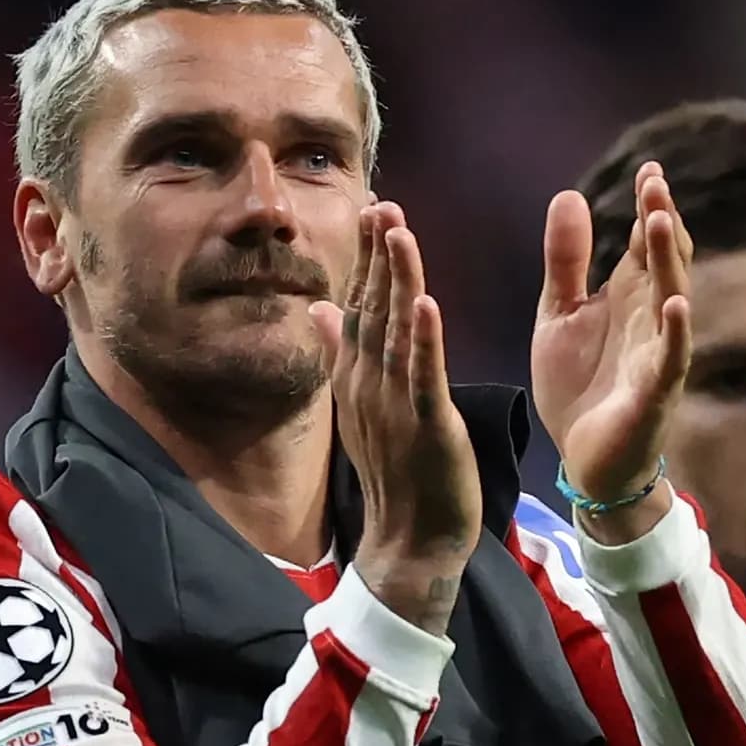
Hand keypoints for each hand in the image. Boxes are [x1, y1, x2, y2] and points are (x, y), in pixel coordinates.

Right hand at [310, 203, 481, 634]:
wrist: (410, 542)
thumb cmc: (397, 473)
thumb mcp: (362, 407)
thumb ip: (342, 354)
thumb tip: (320, 308)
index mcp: (358, 376)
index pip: (359, 305)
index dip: (367, 257)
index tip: (373, 209)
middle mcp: (369, 383)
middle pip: (372, 307)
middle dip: (378, 255)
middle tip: (383, 203)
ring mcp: (394, 403)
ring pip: (395, 331)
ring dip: (397, 281)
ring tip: (399, 232)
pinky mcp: (424, 425)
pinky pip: (423, 376)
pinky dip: (424, 339)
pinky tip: (425, 302)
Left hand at [532, 162, 693, 542]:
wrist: (581, 460)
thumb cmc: (578, 386)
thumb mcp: (559, 313)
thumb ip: (566, 260)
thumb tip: (571, 194)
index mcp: (627, 296)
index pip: (645, 242)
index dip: (649, 207)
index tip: (650, 169)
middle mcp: (649, 317)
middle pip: (663, 260)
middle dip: (661, 222)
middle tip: (655, 183)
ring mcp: (657, 353)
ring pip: (672, 297)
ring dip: (668, 260)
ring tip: (660, 222)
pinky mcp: (656, 391)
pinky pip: (673, 357)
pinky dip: (678, 331)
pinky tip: (678, 303)